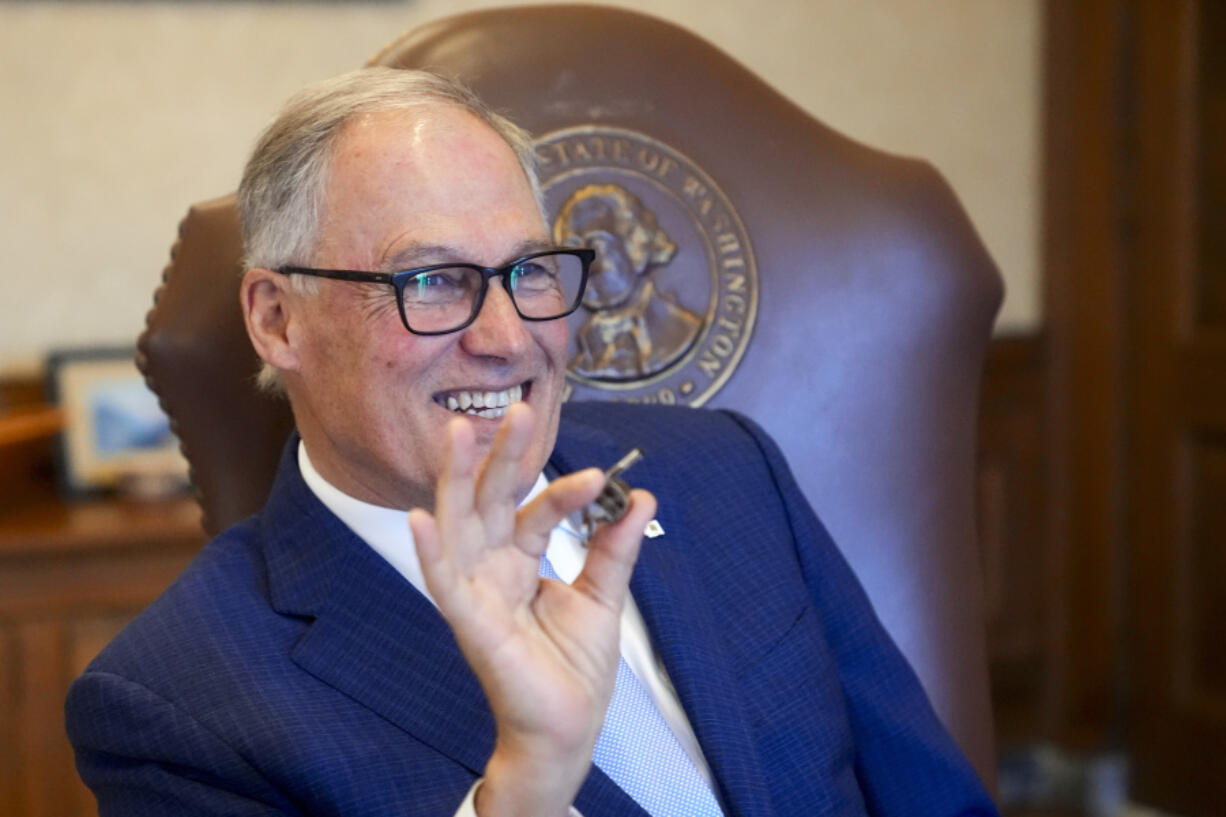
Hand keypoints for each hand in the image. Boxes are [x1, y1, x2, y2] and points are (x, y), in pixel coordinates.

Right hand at [408, 403, 655, 816]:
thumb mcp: (602, 595)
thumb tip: (640, 495)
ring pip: (458, 526)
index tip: (602, 477)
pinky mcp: (469, 623)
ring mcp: (476, 593)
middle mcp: (491, 568)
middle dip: (501, 456)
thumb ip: (616, 545)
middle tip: (518, 410)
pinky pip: (444, 584)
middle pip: (490, 501)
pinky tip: (419, 519)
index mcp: (519, 560)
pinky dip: (430, 552)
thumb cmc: (574, 666)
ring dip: (454, 481)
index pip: (536, 510)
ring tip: (455, 434)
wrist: (570, 726)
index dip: (566, 491)